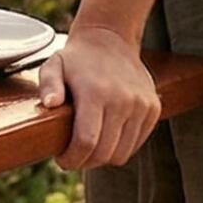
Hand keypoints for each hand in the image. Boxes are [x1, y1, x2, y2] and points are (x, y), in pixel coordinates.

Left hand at [38, 19, 162, 171]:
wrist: (110, 39)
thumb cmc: (76, 58)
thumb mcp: (53, 65)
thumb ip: (48, 85)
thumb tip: (48, 104)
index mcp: (95, 92)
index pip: (87, 141)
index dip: (73, 158)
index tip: (62, 161)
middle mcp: (122, 100)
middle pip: (105, 152)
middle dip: (86, 162)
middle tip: (73, 158)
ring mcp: (141, 105)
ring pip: (122, 153)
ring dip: (104, 158)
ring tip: (88, 148)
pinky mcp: (154, 109)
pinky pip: (137, 143)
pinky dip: (120, 147)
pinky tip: (106, 138)